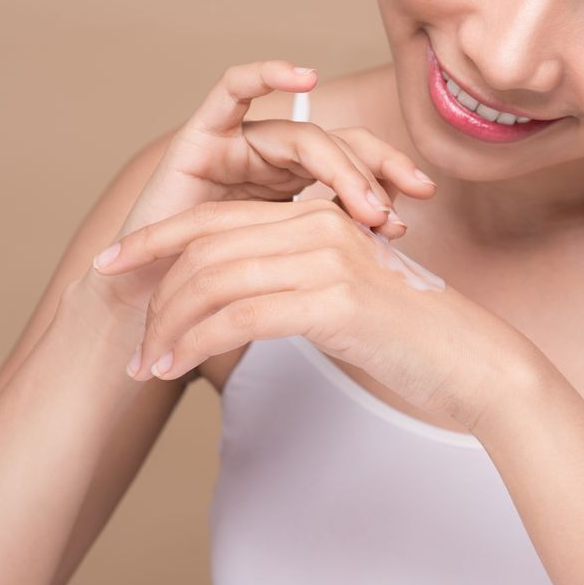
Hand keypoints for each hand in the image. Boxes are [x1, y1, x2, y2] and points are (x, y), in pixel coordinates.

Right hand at [88, 60, 437, 322]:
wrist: (151, 312)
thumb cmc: (217, 297)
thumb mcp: (290, 271)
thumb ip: (332, 247)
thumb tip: (399, 237)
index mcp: (296, 186)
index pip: (354, 164)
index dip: (388, 173)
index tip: (423, 198)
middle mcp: (270, 160)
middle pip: (336, 145)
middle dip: (372, 172)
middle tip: (397, 207)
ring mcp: (236, 146)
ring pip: (300, 134)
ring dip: (338, 165)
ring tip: (364, 202)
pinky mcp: (197, 137)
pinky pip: (230, 91)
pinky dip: (265, 75)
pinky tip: (302, 77)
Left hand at [91, 197, 542, 427]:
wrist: (469, 361)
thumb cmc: (407, 338)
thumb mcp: (342, 297)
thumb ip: (295, 282)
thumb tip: (237, 302)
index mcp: (317, 216)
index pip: (217, 221)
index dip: (157, 243)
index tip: (114, 269)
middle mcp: (318, 225)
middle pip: (205, 248)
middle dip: (154, 295)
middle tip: (131, 348)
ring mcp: (327, 259)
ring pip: (215, 282)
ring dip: (169, 328)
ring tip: (147, 368)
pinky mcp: (334, 300)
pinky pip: (240, 315)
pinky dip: (196, 342)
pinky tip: (174, 367)